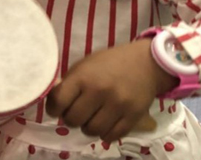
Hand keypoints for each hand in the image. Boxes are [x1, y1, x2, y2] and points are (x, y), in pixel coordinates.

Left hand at [45, 39, 177, 142]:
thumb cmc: (111, 62)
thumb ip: (70, 83)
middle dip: (72, 118)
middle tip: (79, 111)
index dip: (54, 108)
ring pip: (91, 131)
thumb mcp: (86, 64)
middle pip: (73, 120)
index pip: (58, 102)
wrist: (146, 62)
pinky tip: (107, 121)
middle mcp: (100, 91)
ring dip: (89, 126)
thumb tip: (54, 103)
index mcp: (84, 76)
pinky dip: (106, 132)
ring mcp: (117, 105)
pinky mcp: (132, 117)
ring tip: (94, 116)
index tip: (59, 107)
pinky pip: (110, 137)